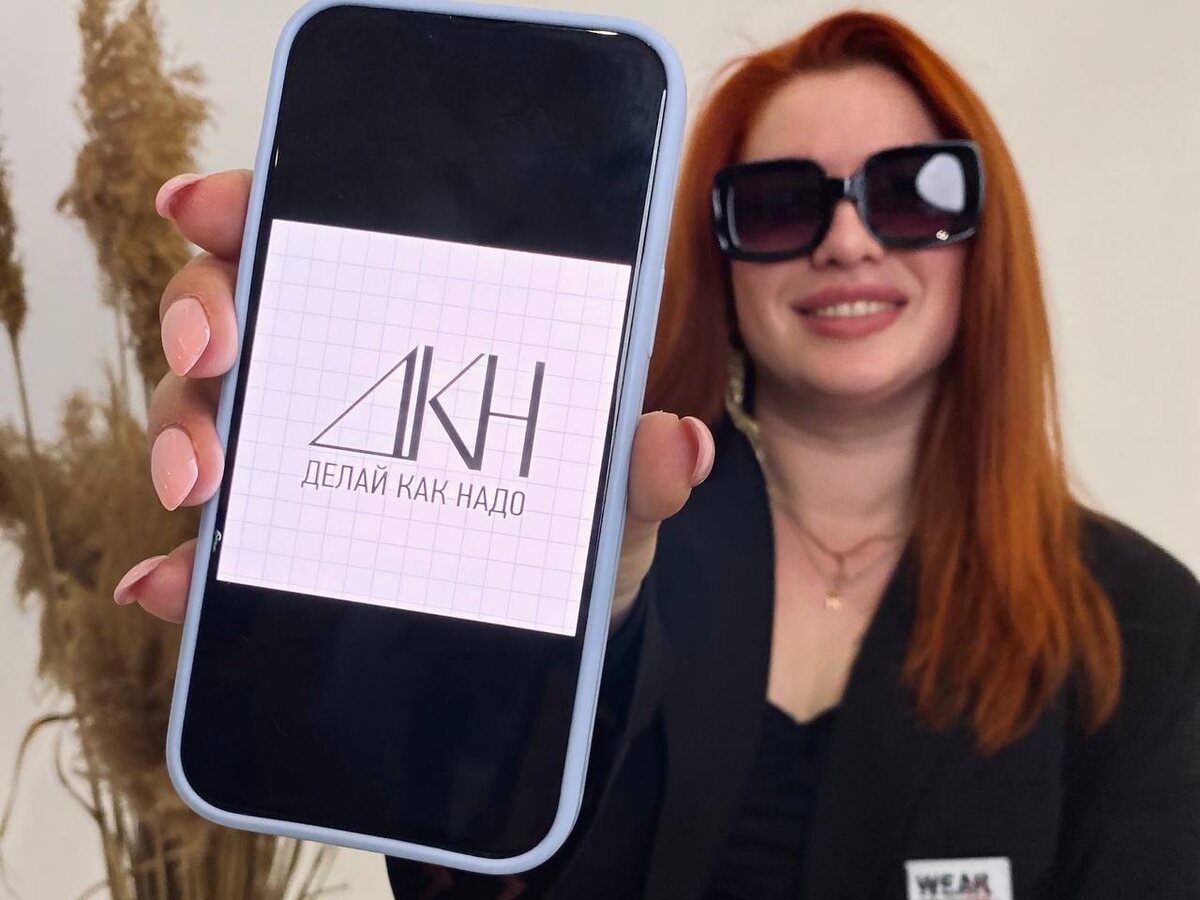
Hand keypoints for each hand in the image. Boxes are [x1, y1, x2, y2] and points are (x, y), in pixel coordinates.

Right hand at [113, 172, 714, 626]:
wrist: (560, 620)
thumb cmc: (580, 523)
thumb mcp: (614, 490)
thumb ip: (637, 467)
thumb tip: (675, 444)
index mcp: (414, 326)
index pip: (318, 239)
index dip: (251, 205)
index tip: (211, 207)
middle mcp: (340, 375)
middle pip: (236, 310)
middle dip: (202, 315)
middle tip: (216, 353)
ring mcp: (302, 456)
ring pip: (206, 413)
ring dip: (184, 433)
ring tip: (204, 482)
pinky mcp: (282, 545)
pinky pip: (216, 545)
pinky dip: (187, 561)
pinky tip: (175, 578)